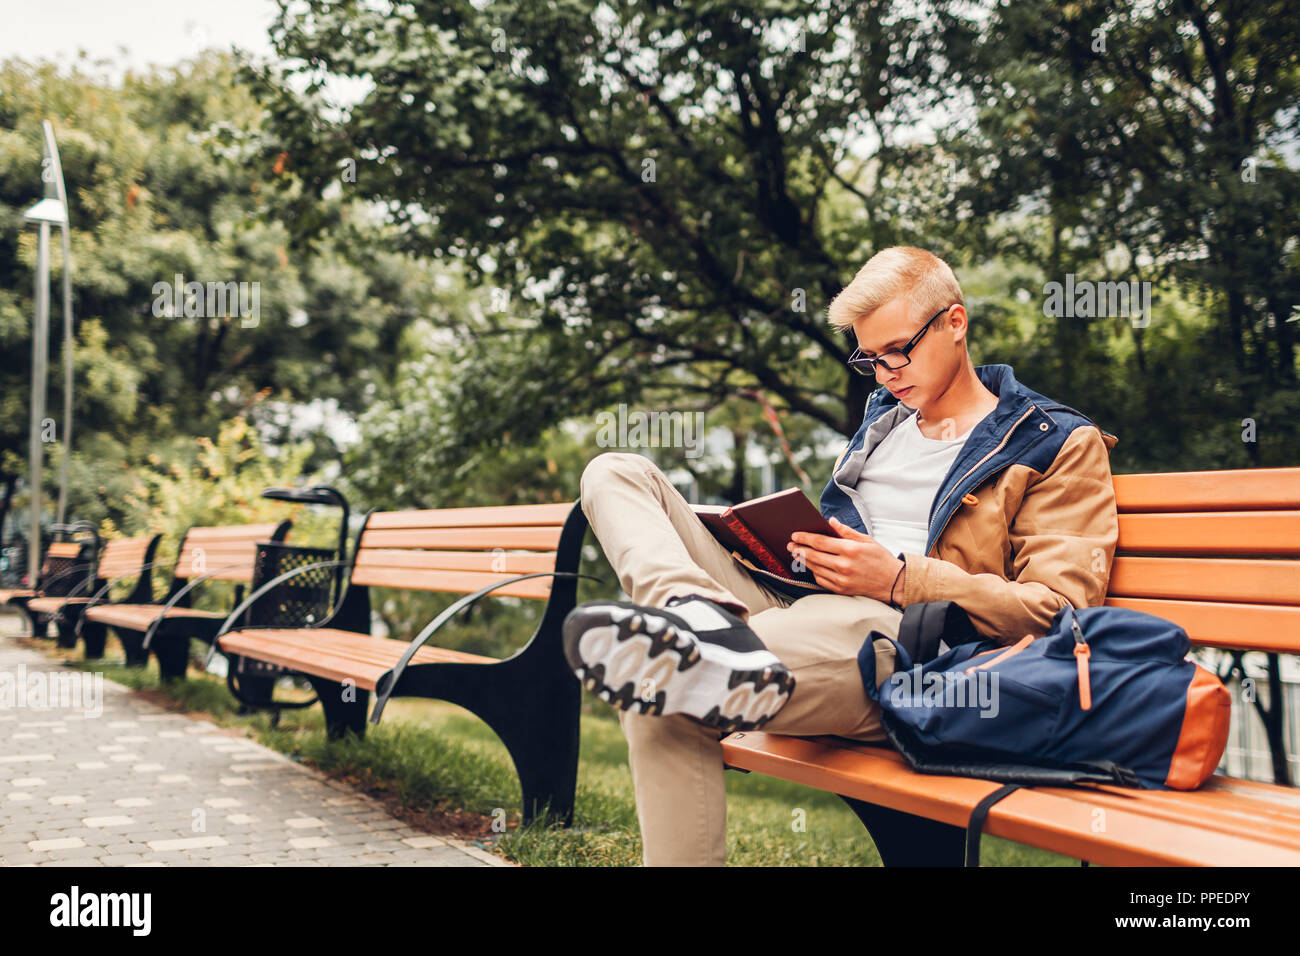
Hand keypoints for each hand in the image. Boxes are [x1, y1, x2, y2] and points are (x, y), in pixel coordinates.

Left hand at [788, 517, 903, 601]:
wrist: (894, 582)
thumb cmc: (880, 559)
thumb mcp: (866, 540)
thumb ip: (846, 531)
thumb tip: (831, 522)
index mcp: (850, 550)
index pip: (820, 542)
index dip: (805, 538)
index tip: (795, 535)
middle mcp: (844, 565)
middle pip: (814, 555)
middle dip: (799, 549)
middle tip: (790, 545)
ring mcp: (842, 579)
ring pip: (815, 568)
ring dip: (804, 561)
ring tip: (797, 554)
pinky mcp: (841, 589)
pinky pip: (821, 580)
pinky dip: (814, 572)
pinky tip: (811, 567)